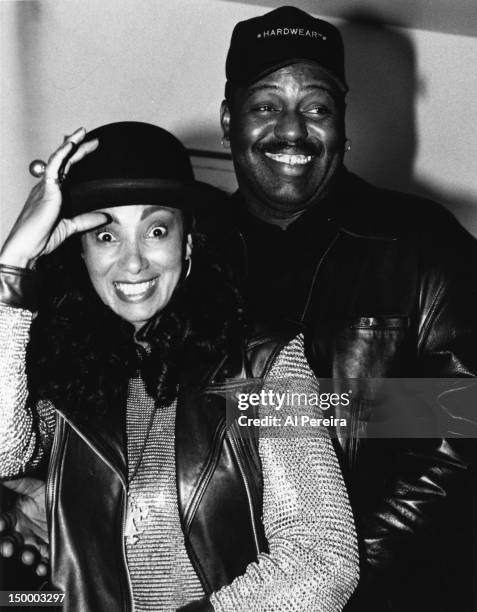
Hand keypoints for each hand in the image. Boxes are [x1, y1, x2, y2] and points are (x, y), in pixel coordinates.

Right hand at [0, 127, 107, 268]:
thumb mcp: (70, 227)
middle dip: (76, 147)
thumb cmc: (41, 238)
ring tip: (82, 133)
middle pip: (63, 162)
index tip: (87, 148)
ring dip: (71, 144)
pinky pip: (54, 167)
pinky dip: (62, 154)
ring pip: (59, 159)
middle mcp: (47, 187)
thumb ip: (87, 220)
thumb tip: (105, 216)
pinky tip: (71, 144)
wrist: (27, 247)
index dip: (75, 158)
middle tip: (91, 137)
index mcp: (51, 195)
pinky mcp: (46, 190)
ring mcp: (45, 187)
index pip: (65, 171)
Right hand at [0, 478, 48, 576]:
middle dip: (6, 546)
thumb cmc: (50, 493)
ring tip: (29, 556)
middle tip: (8, 548)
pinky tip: (42, 567)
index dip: (0, 525)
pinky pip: (42, 561)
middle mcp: (22, 531)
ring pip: (24, 553)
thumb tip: (4, 474)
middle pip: (8, 542)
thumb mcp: (36, 487)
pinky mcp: (47, 549)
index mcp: (15, 516)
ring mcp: (33, 542)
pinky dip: (41, 566)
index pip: (2, 522)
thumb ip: (20, 484)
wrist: (71, 503)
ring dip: (24, 557)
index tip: (1, 525)